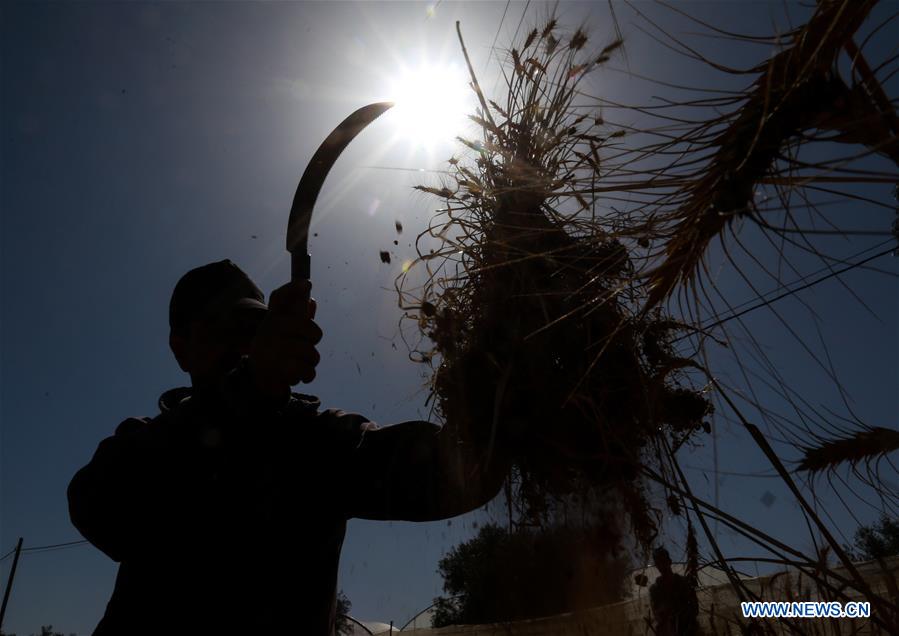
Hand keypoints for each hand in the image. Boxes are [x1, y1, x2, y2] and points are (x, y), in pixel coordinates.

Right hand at [248, 280, 322, 398]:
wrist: (258, 379)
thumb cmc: (278, 351)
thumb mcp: (287, 332)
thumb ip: (300, 317)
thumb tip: (311, 301)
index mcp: (272, 319)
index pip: (280, 298)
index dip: (293, 289)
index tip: (307, 283)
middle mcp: (268, 330)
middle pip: (309, 329)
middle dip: (313, 340)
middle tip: (306, 345)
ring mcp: (271, 349)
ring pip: (311, 353)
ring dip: (311, 362)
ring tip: (300, 363)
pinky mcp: (276, 369)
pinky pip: (307, 370)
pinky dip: (307, 375)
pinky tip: (299, 375)